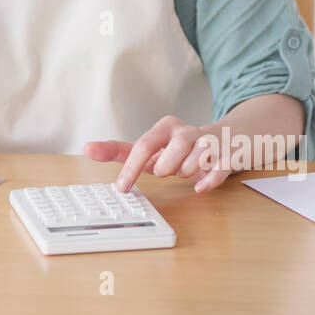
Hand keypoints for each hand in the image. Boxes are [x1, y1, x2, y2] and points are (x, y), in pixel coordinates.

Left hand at [84, 116, 231, 194]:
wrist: (225, 140)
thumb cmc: (179, 149)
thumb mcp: (151, 149)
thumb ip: (120, 150)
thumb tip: (88, 148)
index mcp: (165, 127)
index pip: (144, 146)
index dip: (131, 168)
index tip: (122, 187)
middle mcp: (186, 131)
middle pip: (168, 162)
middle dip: (166, 171)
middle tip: (171, 169)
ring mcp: (208, 142)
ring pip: (190, 166)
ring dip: (187, 174)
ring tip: (190, 169)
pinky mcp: (226, 155)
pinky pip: (216, 171)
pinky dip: (207, 181)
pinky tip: (201, 187)